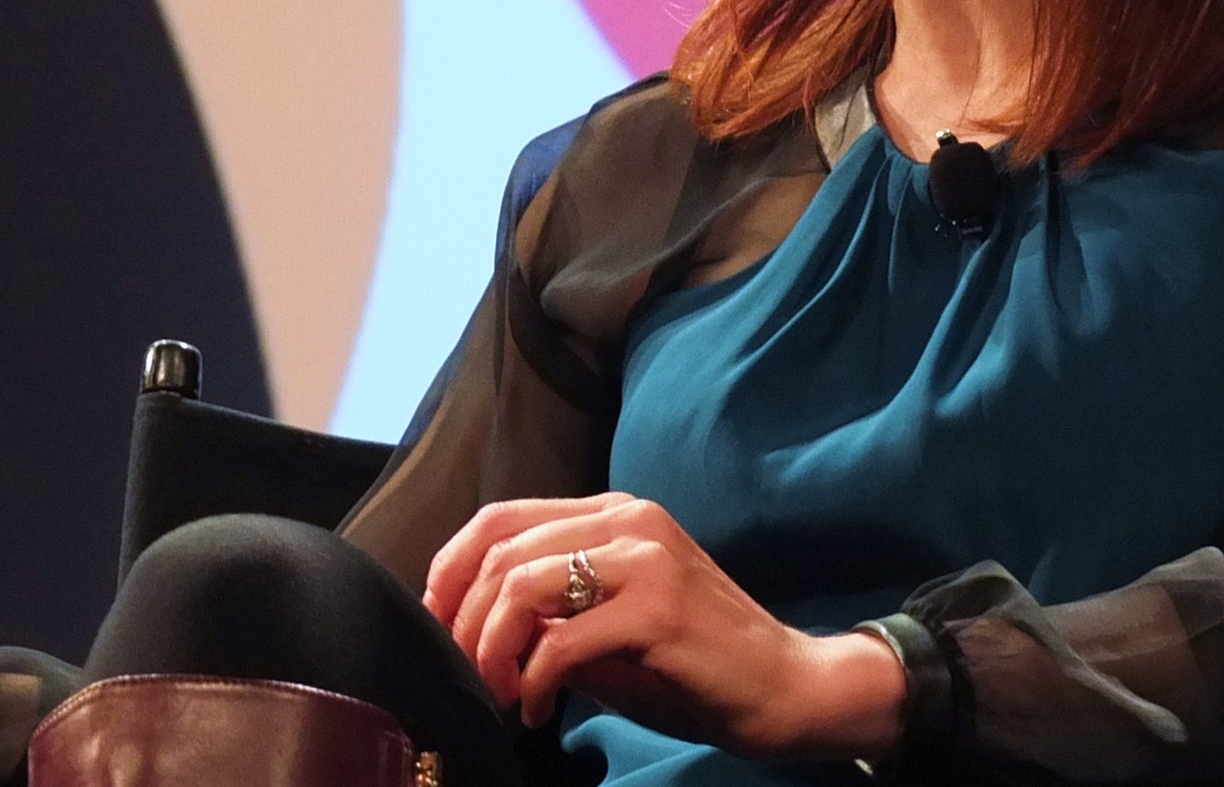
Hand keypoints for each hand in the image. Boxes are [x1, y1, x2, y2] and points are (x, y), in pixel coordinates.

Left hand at [424, 493, 903, 758]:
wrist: (788, 687)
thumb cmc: (694, 664)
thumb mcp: (609, 627)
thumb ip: (549, 612)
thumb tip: (473, 626)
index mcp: (613, 513)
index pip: (500, 517)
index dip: (450, 569)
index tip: (435, 625)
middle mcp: (628, 519)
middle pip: (501, 549)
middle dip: (461, 618)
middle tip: (462, 672)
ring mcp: (646, 557)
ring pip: (522, 585)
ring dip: (490, 648)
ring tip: (496, 692)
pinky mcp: (659, 607)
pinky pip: (561, 639)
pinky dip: (532, 680)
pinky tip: (536, 709)